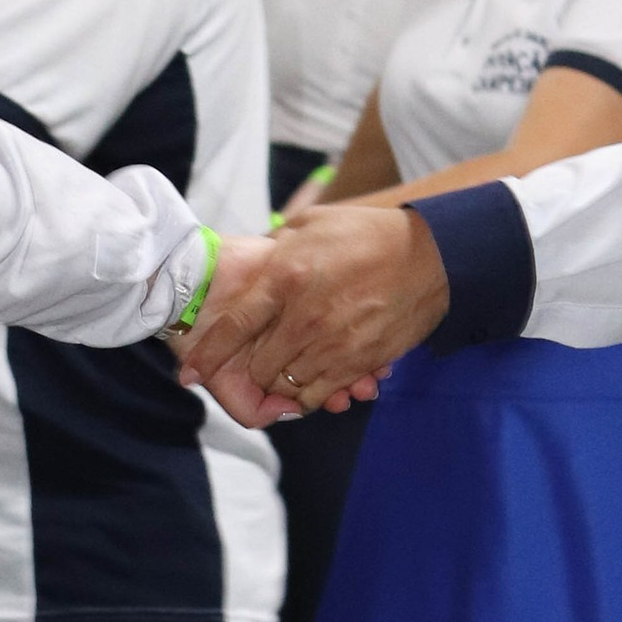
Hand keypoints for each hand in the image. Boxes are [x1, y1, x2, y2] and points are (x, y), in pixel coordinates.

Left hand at [177, 206, 448, 417]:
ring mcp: (334, 343)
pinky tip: (316, 380)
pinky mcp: (360, 362)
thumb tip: (246, 265)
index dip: (207, 355)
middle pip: (259, 368)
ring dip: (282, 385)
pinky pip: (322, 394)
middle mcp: (305, 317)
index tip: (189, 374)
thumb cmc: (366, 234)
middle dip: (251, 371)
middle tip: (255, 366)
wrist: (432, 254)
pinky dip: (313, 395)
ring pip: (288, 387)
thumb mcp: (311, 225)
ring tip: (286, 373)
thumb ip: (273, 250)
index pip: (233, 327)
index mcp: (285, 277)